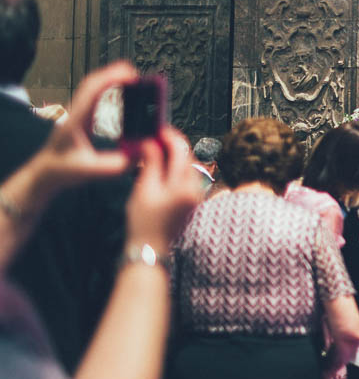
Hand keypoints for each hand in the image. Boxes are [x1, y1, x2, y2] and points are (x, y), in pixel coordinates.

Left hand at [33, 61, 138, 195]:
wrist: (46, 172)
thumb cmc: (63, 170)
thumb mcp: (91, 171)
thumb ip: (116, 165)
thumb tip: (140, 153)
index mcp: (76, 121)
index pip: (92, 91)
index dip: (112, 78)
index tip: (131, 76)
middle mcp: (75, 112)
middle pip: (92, 82)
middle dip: (113, 72)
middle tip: (135, 72)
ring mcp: (77, 112)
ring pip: (92, 85)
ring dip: (110, 76)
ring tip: (131, 77)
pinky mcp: (81, 116)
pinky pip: (94, 94)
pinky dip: (107, 85)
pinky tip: (119, 88)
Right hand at [124, 127, 202, 250]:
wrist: (151, 249)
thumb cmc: (144, 222)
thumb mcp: (144, 189)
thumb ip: (151, 163)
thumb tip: (152, 143)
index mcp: (185, 186)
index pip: (181, 152)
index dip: (170, 137)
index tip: (159, 129)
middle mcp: (196, 190)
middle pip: (187, 158)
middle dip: (172, 146)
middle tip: (155, 138)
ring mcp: (196, 196)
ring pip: (187, 167)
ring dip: (173, 157)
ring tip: (154, 151)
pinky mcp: (192, 201)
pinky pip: (186, 178)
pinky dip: (174, 170)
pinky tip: (160, 169)